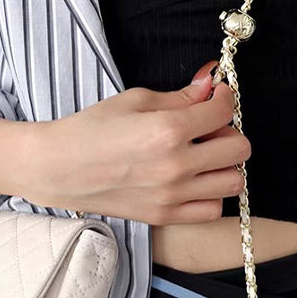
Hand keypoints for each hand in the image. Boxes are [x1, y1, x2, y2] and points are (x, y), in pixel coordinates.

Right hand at [25, 60, 250, 223]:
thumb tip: (209, 82)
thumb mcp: (134, 100)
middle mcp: (176, 165)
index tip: (216, 95)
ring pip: (233, 182)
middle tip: (209, 126)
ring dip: (225, 164)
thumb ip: (179, 95)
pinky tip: (193, 179)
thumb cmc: (90, 128)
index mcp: (167, 130)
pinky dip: (211, 193)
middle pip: (239, 148)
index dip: (224, 97)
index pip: (223, 111)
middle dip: (229, 131)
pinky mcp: (163, 216)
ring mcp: (172, 195)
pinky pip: (212, 209)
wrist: (57, 167)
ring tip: (202, 154)